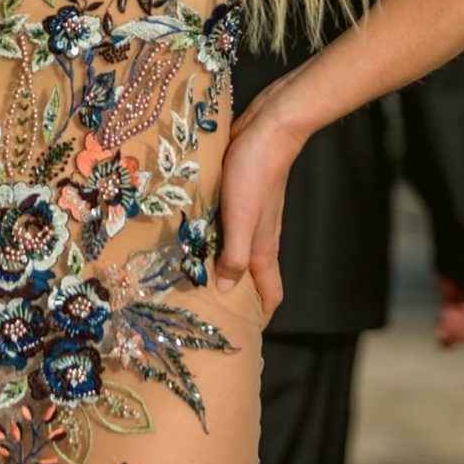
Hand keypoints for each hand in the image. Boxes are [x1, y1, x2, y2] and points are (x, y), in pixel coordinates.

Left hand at [216, 84, 304, 321]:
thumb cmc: (254, 174)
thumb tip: (227, 292)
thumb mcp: (241, 218)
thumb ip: (234, 255)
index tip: (241, 334)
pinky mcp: (240, 197)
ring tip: (193, 279)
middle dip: (238, 297)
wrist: (269, 129)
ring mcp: (252, 217)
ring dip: (222, 268)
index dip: (260, 316)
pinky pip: (229, 229)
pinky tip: (193, 237)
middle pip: (254, 277)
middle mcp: (260, 237)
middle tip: (208, 310)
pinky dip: (216, 241)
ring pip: (239, 252)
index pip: (270, 293)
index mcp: (263, 248)